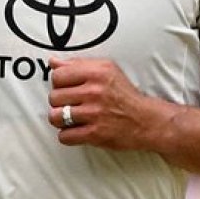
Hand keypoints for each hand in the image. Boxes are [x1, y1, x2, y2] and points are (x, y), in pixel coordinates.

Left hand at [47, 58, 165, 149]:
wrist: (146, 120)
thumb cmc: (124, 95)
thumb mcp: (106, 70)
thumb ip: (78, 64)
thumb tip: (53, 62)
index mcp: (97, 72)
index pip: (58, 75)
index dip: (59, 83)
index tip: (67, 87)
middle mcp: (94, 91)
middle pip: (54, 97)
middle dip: (60, 102)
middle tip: (71, 103)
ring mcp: (94, 113)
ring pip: (55, 117)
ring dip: (60, 119)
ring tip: (71, 117)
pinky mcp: (95, 134)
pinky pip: (64, 136)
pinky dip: (68, 135)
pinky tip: (77, 129)